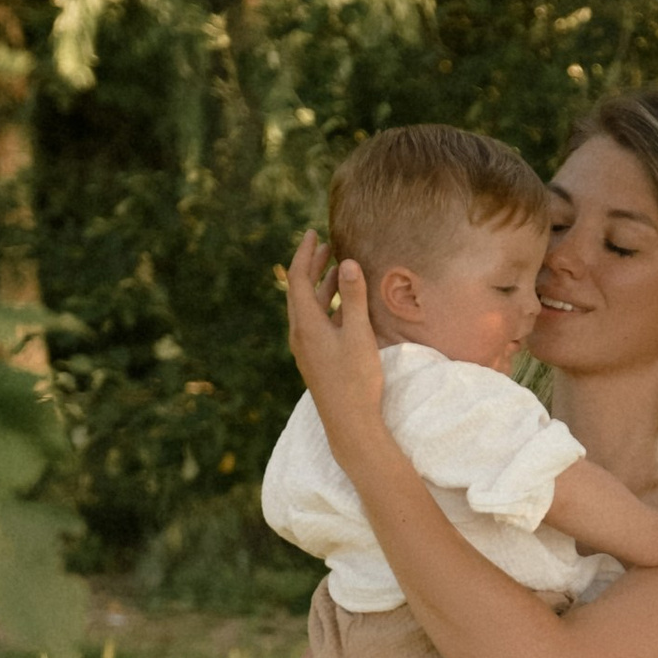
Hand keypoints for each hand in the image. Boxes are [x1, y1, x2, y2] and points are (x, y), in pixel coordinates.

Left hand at [285, 228, 384, 443]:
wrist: (349, 424)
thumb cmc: (356, 380)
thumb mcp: (358, 334)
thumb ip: (354, 297)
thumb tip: (347, 262)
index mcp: (306, 325)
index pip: (298, 279)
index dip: (305, 253)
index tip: (313, 233)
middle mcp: (300, 334)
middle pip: (300, 290)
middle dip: (312, 265)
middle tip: (325, 245)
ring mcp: (307, 348)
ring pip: (309, 307)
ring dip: (322, 285)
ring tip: (338, 268)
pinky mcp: (316, 358)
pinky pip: (316, 322)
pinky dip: (327, 305)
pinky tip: (343, 304)